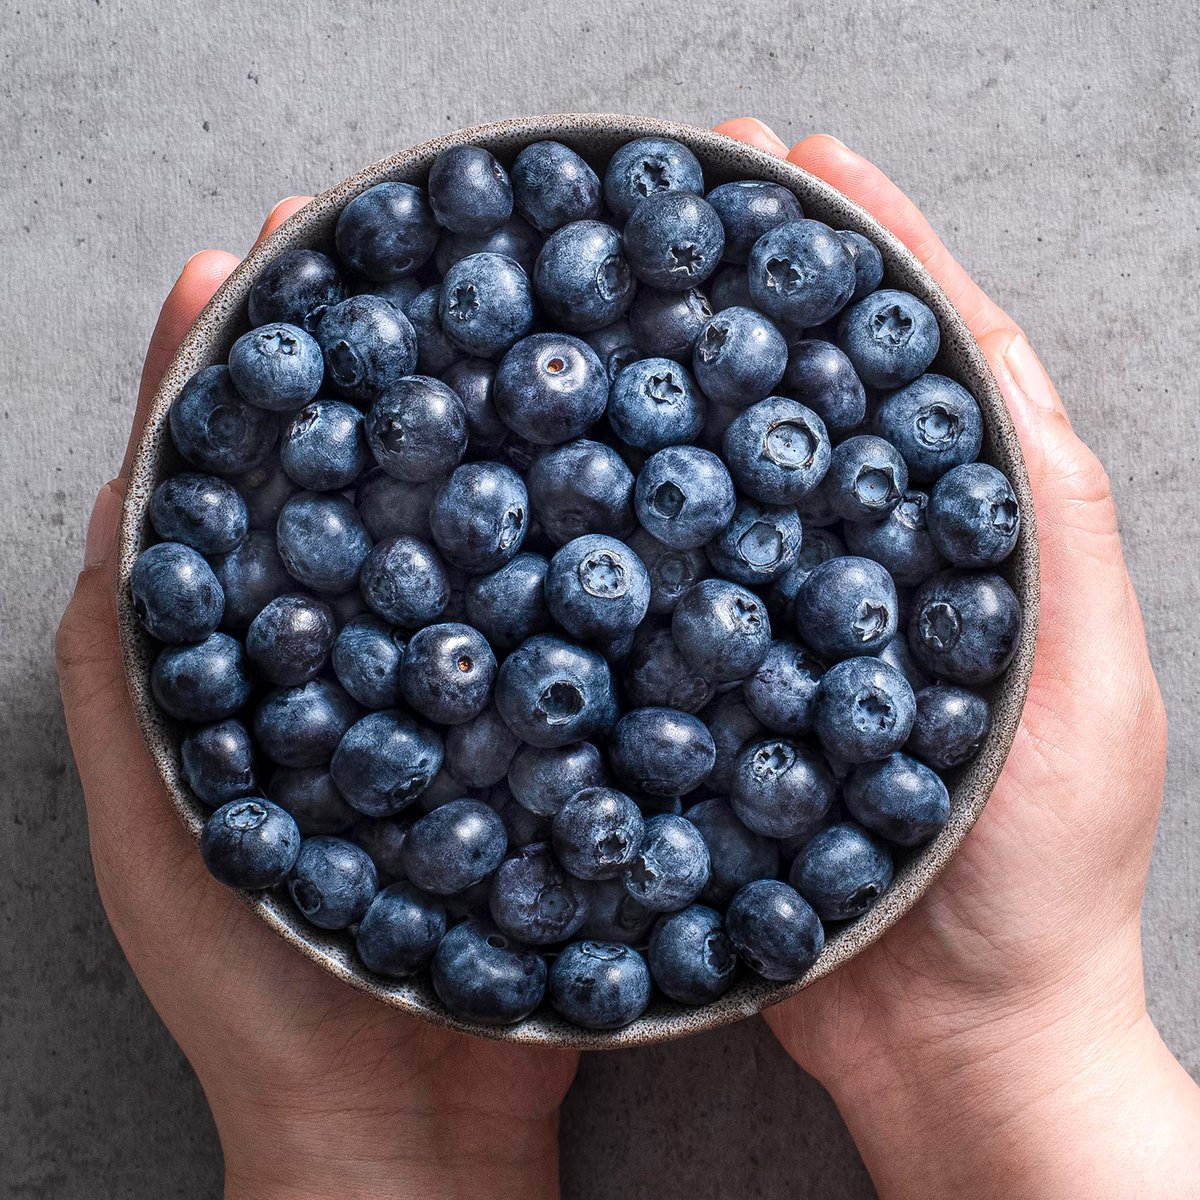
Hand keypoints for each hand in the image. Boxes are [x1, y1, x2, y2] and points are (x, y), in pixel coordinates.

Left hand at [55, 199, 576, 1199]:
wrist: (406, 1130)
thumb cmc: (256, 996)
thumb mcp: (155, 831)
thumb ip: (127, 674)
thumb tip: (124, 498)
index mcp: (254, 660)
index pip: (234, 483)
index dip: (236, 366)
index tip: (256, 253)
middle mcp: (360, 653)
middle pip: (358, 486)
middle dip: (375, 363)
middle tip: (408, 242)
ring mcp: (458, 688)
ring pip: (463, 538)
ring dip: (480, 434)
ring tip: (519, 324)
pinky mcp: (538, 736)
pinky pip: (550, 622)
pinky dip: (568, 546)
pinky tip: (606, 478)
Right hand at [715, 120, 1199, 1197]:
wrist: (954, 1038)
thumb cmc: (1034, 880)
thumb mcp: (1085, 697)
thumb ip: (1051, 535)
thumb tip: (1002, 369)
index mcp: (970, 546)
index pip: (923, 363)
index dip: (870, 251)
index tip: (801, 161)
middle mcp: (874, 572)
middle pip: (813, 404)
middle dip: (756, 291)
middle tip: (684, 197)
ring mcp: (791, 634)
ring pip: (731, 487)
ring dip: (682, 392)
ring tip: (615, 304)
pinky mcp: (725, 702)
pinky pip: (673, 595)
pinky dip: (631, 529)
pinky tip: (578, 480)